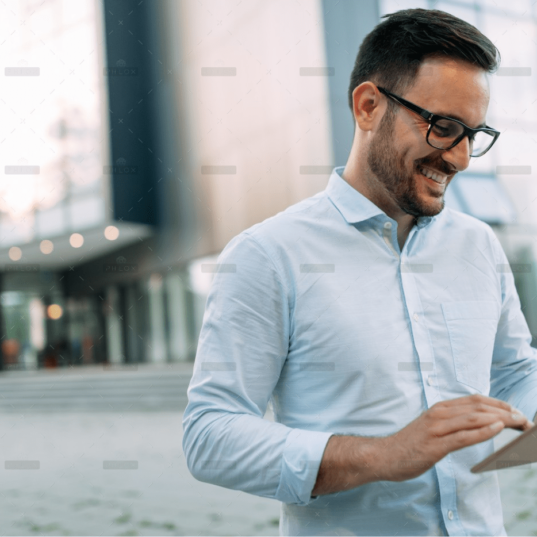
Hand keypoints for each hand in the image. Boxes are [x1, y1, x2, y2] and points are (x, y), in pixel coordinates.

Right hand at [375, 394, 532, 481]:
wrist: (384, 455)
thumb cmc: (410, 444)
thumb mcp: (432, 427)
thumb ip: (452, 423)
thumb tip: (477, 423)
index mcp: (440, 408)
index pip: (475, 400)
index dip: (498, 403)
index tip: (516, 411)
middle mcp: (439, 413)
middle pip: (478, 407)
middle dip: (505, 411)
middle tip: (525, 419)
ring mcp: (437, 428)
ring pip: (474, 418)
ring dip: (501, 419)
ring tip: (519, 423)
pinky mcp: (435, 445)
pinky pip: (463, 435)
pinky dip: (483, 431)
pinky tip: (498, 429)